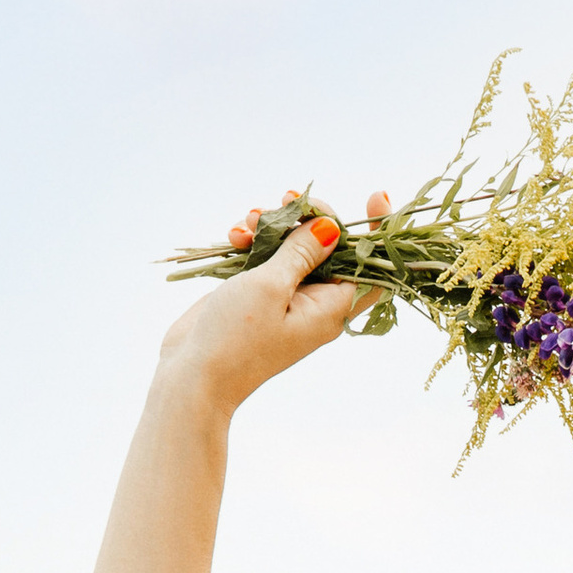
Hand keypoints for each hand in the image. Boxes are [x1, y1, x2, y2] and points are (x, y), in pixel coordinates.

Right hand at [151, 189, 391, 415]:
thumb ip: (301, 253)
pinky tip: (234, 236)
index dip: (378, 232)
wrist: (193, 377)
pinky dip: (253, 242)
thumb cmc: (236, 339)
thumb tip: (333, 228)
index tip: (375, 196)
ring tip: (247, 221)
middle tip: (286, 199)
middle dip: (307, 218)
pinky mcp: (260, 296)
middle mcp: (315, 304)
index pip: (372, 267)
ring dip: (272, 226)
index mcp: (331, 309)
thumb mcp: (272, 286)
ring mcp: (286, 300)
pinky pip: (266, 258)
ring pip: (293, 248)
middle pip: (330, 248)